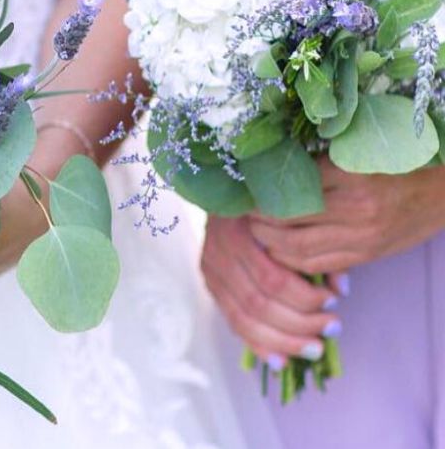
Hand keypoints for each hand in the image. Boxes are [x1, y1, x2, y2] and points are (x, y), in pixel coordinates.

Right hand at [202, 216, 341, 365]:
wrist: (232, 189)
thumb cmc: (274, 206)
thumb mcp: (298, 220)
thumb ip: (318, 252)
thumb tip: (341, 288)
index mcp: (240, 231)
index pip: (272, 279)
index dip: (305, 298)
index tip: (334, 301)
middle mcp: (218, 253)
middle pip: (258, 304)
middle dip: (300, 323)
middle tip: (333, 327)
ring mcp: (211, 271)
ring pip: (244, 319)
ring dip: (283, 341)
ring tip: (315, 349)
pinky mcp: (211, 285)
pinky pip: (233, 323)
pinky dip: (259, 345)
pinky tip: (281, 361)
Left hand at [249, 159, 444, 272]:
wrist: (443, 190)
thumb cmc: (397, 166)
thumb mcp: (359, 156)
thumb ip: (319, 166)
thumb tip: (268, 171)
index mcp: (350, 174)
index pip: (290, 189)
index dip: (260, 195)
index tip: (244, 192)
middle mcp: (355, 207)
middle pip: (287, 221)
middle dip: (258, 220)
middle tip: (243, 214)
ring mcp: (361, 236)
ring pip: (297, 248)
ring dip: (268, 243)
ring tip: (256, 231)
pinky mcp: (366, 255)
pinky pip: (318, 264)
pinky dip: (291, 261)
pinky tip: (278, 250)